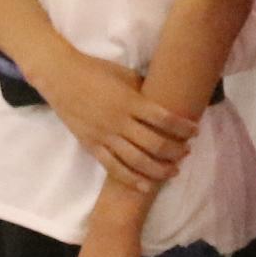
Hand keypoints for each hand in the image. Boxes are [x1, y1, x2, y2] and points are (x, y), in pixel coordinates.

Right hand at [39, 54, 197, 190]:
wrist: (60, 77)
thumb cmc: (96, 71)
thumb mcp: (125, 75)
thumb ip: (144, 92)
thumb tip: (166, 102)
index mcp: (130, 101)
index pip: (164, 119)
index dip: (183, 128)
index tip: (195, 131)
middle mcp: (119, 121)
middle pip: (154, 144)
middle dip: (175, 151)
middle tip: (186, 152)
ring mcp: (105, 136)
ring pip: (137, 161)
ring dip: (159, 169)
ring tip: (173, 171)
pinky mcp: (92, 146)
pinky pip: (114, 168)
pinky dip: (132, 180)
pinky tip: (147, 185)